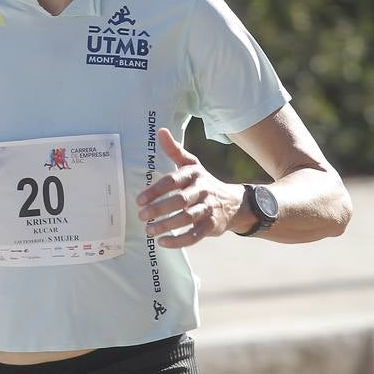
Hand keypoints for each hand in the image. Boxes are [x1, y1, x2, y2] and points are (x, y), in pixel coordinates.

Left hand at [136, 127, 242, 247]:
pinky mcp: (212, 225)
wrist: (233, 202)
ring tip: (149, 231)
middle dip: (159, 209)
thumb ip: (174, 150)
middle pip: (179, 200)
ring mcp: (208, 208)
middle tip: (142, 216)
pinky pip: (195, 235)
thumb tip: (160, 130)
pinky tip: (163, 243)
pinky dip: (179, 241)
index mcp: (193, 174)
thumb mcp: (191, 164)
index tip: (139, 201)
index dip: (155, 191)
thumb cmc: (203, 182)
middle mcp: (202, 190)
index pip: (172, 181)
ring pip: (187, 218)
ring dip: (166, 225)